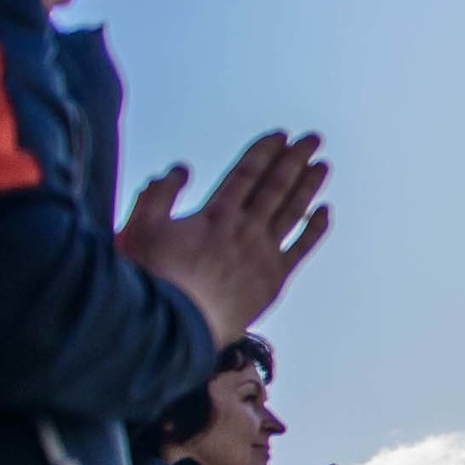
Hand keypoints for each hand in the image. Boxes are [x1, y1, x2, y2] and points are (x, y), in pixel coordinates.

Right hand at [118, 133, 331, 345]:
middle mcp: (245, 228)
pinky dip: (315, 229)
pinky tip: (325, 212)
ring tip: (323, 166)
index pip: (246, 174)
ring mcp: (263, 254)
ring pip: (293, 211)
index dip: (264, 152)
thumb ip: (157, 195)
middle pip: (276, 186)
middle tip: (313, 140)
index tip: (280, 136)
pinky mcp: (273, 279)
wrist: (174, 328)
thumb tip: (179, 170)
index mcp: (216, 214)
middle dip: (294, 160)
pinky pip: (301, 248)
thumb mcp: (140, 229)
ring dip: (309, 186)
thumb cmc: (153, 279)